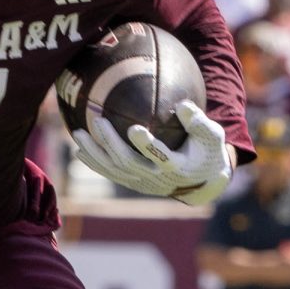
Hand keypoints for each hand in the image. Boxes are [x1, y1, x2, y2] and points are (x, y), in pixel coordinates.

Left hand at [72, 100, 232, 204]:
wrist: (202, 181)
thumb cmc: (206, 150)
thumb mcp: (211, 135)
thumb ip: (198, 121)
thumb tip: (182, 104)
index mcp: (177, 166)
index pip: (160, 156)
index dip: (146, 145)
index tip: (134, 128)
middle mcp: (157, 178)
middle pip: (129, 162)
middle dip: (111, 143)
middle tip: (98, 122)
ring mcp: (143, 183)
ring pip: (115, 170)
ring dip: (95, 153)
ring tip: (77, 134)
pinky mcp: (135, 184)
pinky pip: (111, 174)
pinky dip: (95, 164)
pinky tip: (80, 151)